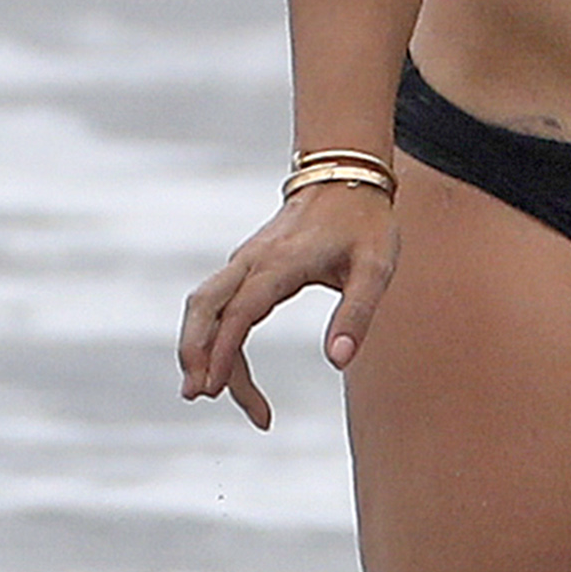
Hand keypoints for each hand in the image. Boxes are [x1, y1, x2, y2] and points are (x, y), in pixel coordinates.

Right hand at [177, 188, 397, 432]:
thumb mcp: (375, 269)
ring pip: (203, 305)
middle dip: (194, 352)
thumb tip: (339, 361)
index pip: (239, 312)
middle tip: (198, 395)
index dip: (223, 352)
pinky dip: (210, 334)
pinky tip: (220, 367)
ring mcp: (245, 261)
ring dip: (197, 346)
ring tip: (206, 391)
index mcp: (281, 262)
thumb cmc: (365, 224)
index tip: (214, 388)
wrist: (345, 176)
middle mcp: (252, 260)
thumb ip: (358, 314)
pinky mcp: (246, 265)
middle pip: (204, 307)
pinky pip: (217, 302)